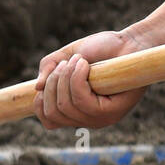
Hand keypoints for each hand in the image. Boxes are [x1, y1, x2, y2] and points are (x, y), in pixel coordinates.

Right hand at [32, 28, 151, 130]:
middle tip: (66, 63)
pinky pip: (81, 99)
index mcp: (76, 111)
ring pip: (66, 105)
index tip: (47, 80)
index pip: (49, 122)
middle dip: (53, 82)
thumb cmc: (100, 49)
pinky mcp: (112, 112)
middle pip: (53, 112)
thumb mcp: (67, 55)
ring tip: (79, 60)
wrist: (128, 42)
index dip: (40, 102)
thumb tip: (36, 88)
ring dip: (66, 76)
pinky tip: (85, 64)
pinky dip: (77, 77)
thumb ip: (48, 68)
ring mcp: (100, 119)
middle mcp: (87, 120)